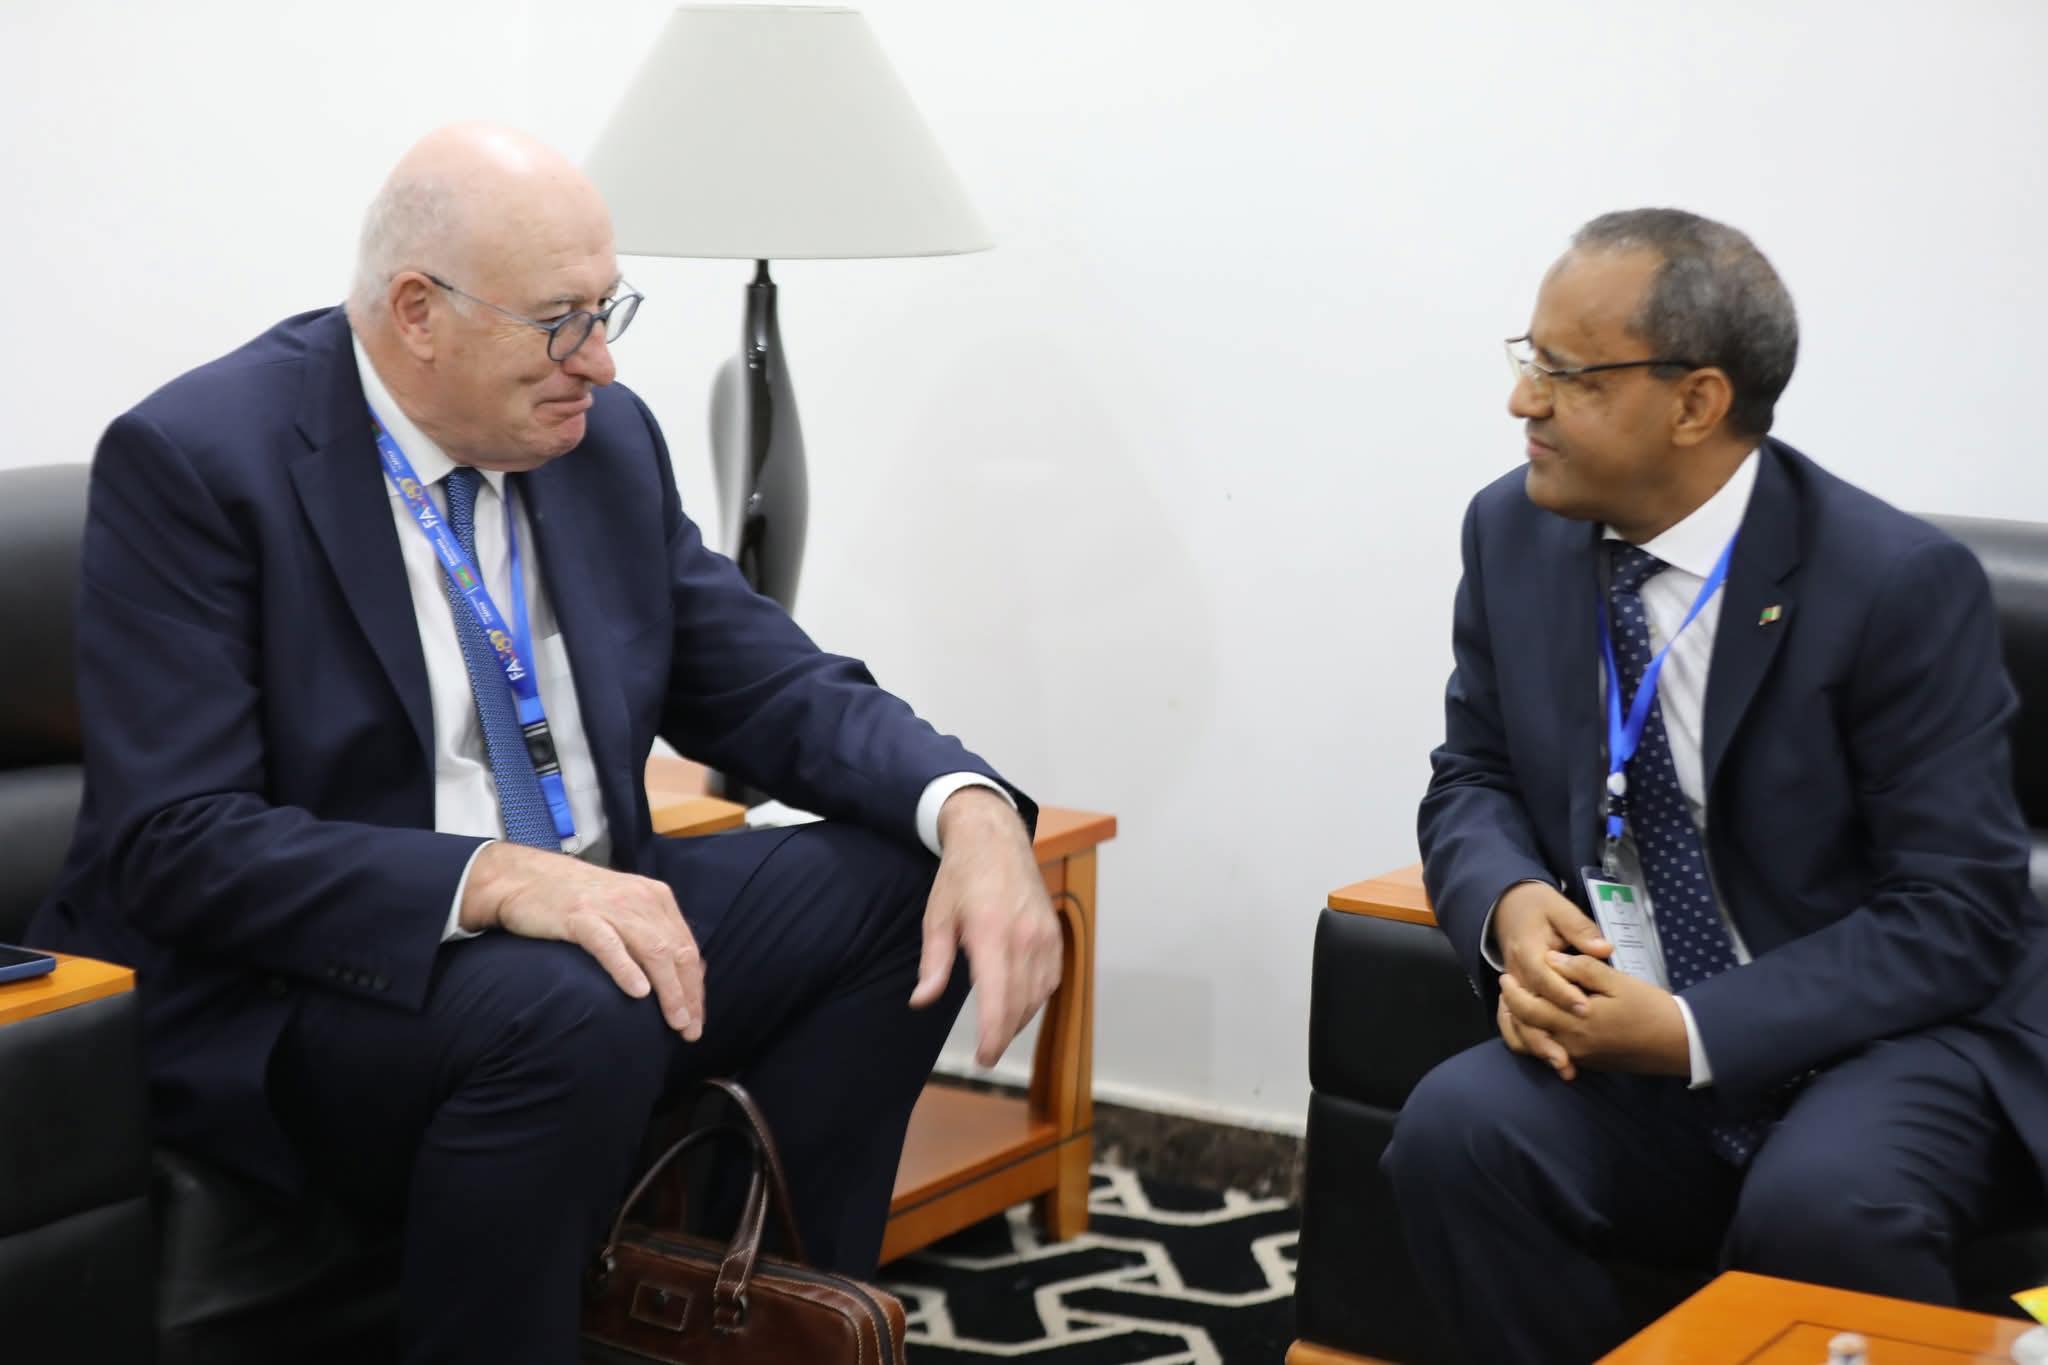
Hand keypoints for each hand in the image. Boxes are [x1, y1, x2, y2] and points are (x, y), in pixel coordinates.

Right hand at [460, 842, 703, 1038]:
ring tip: (676, 1020)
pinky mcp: (580, 916)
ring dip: (669, 990)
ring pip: (653, 950)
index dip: (695, 986)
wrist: (524, 877)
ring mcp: (611, 907)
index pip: (687, 947)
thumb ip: (649, 933)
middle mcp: (640, 900)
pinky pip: (609, 945)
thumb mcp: (623, 908)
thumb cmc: (575, 899)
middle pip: (677, 952)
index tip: (697, 1019)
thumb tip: (675, 976)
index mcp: (656, 898)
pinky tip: (639, 992)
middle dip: (689, 995)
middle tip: (691, 1031)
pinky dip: (627, 968)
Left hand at [910, 787, 1062, 1065]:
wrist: (996, 838)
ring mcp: (1045, 936)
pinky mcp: (1055, 935)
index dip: (993, 1037)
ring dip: (1019, 1018)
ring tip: (999, 1029)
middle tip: (986, 1052)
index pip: (999, 1001)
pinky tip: (1019, 1003)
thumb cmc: (960, 876)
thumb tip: (921, 1001)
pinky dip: (1036, 998)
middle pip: (1020, 1005)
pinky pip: (1051, 980)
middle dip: (1003, 1034)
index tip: (983, 1059)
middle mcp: (1025, 938)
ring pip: (1038, 996)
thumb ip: (933, 963)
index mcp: (992, 934)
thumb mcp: (937, 917)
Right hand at [1492, 881, 1612, 1077]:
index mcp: (1527, 950)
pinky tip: (1549, 1061)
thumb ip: (1581, 929)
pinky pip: (1514, 1024)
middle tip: (1571, 1056)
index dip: (1562, 993)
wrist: (1507, 906)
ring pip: (1518, 1023)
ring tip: (1564, 1067)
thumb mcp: (1559, 908)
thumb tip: (1603, 949)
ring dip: (1538, 1046)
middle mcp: (1515, 973)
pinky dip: (1529, 1044)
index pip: (1543, 976)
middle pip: (1527, 1009)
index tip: (1584, 1008)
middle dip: (1548, 1034)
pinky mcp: (1513, 997)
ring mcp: (1512, 988)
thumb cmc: (1537, 907)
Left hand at [1499, 952, 1689, 1075]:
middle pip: (1527, 1030)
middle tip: (1506, 988)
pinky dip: (1539, 1038)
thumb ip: (1583, 969)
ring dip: (1522, 1027)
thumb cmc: (1650, 1008)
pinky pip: (1553, 1052)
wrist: (1679, 1043)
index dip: (1513, 992)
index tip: (1506, 975)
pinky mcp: (1589, 1062)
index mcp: (1577, 1021)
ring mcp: (1580, 1057)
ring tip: (1516, 1005)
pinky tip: (1541, 1020)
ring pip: (1537, 1046)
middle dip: (1511, 1009)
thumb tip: (1552, 960)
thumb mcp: (1618, 981)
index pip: (1529, 1010)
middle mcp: (1572, 1044)